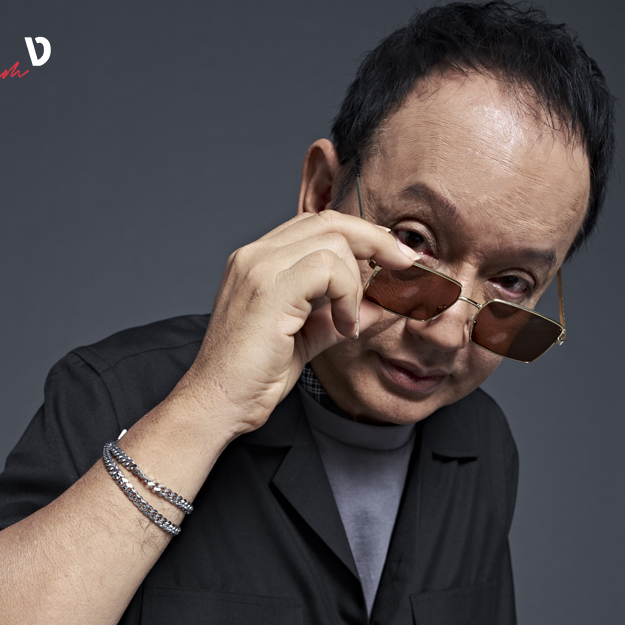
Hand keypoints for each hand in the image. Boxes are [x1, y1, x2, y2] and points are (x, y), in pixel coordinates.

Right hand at [179, 209, 420, 436]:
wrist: (217, 404)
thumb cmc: (252, 378)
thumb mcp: (305, 339)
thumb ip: (337, 317)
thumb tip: (380, 306)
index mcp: (258, 261)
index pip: (318, 225)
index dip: (361, 236)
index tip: (393, 258)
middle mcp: (255, 255)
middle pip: (330, 221)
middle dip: (377, 240)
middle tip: (407, 266)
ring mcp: (259, 268)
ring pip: (334, 241)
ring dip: (358, 282)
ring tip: (351, 322)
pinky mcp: (269, 290)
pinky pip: (328, 268)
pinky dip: (348, 295)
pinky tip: (344, 326)